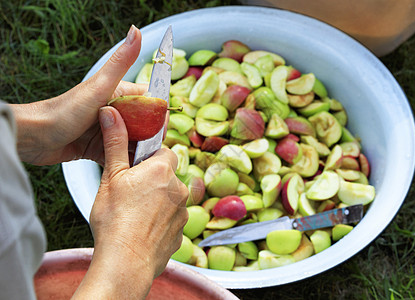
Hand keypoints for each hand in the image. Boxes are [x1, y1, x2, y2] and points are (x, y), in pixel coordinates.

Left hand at [12, 25, 160, 165]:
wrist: (34, 137)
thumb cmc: (65, 110)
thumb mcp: (99, 86)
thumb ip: (120, 62)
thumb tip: (136, 31)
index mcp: (118, 93)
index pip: (149, 100)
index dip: (159, 114)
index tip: (162, 129)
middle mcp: (114, 111)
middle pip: (144, 123)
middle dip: (151, 136)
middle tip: (151, 150)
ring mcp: (106, 130)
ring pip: (133, 141)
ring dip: (138, 150)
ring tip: (142, 162)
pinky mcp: (98, 147)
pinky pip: (118, 155)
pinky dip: (124, 162)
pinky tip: (128, 170)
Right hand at [72, 105, 188, 297]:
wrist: (126, 262)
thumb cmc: (115, 220)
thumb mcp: (111, 177)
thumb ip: (115, 143)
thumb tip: (111, 113)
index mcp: (162, 170)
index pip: (164, 151)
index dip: (150, 157)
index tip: (137, 166)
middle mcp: (179, 188)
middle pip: (168, 175)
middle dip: (154, 179)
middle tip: (132, 191)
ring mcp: (183, 212)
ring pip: (171, 198)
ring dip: (158, 201)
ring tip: (135, 214)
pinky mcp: (181, 232)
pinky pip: (172, 219)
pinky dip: (161, 221)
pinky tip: (143, 228)